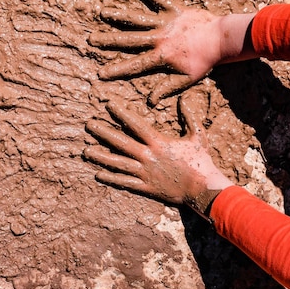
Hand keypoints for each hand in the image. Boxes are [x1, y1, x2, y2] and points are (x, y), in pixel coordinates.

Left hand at [83, 94, 232, 216]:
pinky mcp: (146, 187)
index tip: (108, 105)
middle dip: (103, 133)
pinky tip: (98, 173)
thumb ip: (189, 116)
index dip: (121, 114)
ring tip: (86, 151)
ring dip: (101, 156)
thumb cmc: (201, 161)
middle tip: (89, 125)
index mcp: (159, 143)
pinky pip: (125, 182)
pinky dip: (111, 178)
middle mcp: (148, 157)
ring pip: (118, 163)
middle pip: (121, 143)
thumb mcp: (198, 135)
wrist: (203, 189)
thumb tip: (183, 99)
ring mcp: (145, 173)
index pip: (136, 124)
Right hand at [88, 0, 255, 104]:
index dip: (117, 70)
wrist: (221, 39)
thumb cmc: (205, 61)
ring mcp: (165, 23)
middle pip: (129, 40)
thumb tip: (150, 101)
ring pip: (138, 19)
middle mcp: (159, 38)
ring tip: (103, 12)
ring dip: (120, 15)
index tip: (101, 73)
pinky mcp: (174, 10)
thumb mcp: (187, 79)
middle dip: (109, 40)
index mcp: (161, 57)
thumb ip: (167, 88)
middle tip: (92, 39)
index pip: (135, 65)